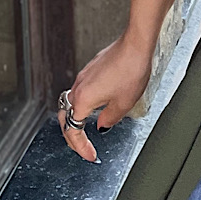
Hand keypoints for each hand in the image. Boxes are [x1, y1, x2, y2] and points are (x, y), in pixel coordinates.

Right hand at [57, 32, 153, 160]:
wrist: (136, 44)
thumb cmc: (131, 70)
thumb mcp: (123, 104)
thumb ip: (109, 120)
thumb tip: (102, 126)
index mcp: (83, 99)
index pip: (72, 130)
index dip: (80, 146)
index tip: (90, 155)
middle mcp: (79, 87)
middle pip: (65, 116)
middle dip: (72, 135)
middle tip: (82, 146)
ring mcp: (84, 76)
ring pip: (72, 102)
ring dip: (78, 118)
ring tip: (88, 129)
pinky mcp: (92, 68)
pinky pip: (82, 91)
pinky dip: (85, 104)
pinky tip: (99, 105)